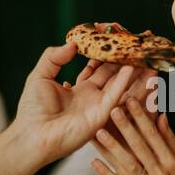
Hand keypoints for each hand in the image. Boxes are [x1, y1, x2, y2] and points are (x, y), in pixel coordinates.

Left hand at [11, 43, 144, 164]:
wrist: (32, 134)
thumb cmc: (32, 110)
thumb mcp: (40, 76)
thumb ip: (54, 57)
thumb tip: (72, 43)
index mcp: (79, 89)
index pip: (98, 68)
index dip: (106, 55)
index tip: (116, 40)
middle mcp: (92, 97)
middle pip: (112, 74)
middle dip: (124, 60)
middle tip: (137, 44)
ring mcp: (98, 106)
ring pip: (118, 84)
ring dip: (130, 69)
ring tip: (142, 53)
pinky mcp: (101, 115)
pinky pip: (115, 95)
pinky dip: (124, 81)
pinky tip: (131, 67)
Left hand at [90, 98, 174, 174]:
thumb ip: (170, 140)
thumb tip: (161, 115)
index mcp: (172, 162)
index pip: (155, 136)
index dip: (142, 118)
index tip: (131, 101)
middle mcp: (161, 174)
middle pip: (141, 147)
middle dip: (126, 127)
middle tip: (112, 109)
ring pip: (128, 165)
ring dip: (113, 148)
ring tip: (99, 132)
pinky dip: (107, 174)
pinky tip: (94, 161)